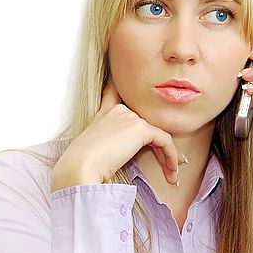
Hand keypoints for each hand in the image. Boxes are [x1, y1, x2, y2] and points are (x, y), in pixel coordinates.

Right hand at [51, 77, 184, 191]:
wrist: (80, 167)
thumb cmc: (83, 164)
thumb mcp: (94, 148)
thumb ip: (110, 143)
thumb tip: (121, 152)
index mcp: (104, 113)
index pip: (114, 92)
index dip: (120, 87)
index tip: (121, 79)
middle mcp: (119, 111)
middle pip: (147, 124)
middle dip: (160, 145)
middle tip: (169, 164)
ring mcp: (130, 117)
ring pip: (159, 134)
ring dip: (169, 155)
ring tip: (172, 174)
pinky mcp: (141, 128)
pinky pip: (165, 141)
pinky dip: (171, 156)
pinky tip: (171, 170)